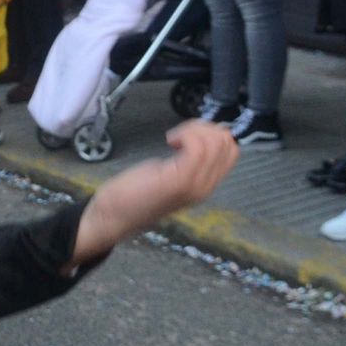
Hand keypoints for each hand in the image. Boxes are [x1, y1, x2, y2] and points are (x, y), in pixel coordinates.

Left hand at [70, 121, 238, 264]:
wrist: (113, 216)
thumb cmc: (135, 194)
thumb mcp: (168, 174)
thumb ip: (188, 162)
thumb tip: (200, 137)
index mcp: (206, 185)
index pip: (231, 150)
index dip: (212, 133)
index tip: (188, 135)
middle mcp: (206, 187)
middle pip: (227, 143)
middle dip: (204, 128)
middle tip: (180, 135)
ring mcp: (194, 185)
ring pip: (215, 143)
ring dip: (193, 130)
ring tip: (173, 139)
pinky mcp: (178, 181)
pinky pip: (197, 147)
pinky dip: (185, 135)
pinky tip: (169, 141)